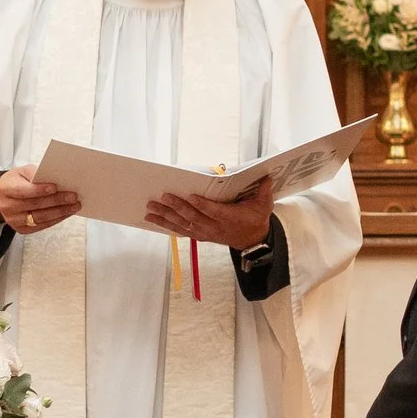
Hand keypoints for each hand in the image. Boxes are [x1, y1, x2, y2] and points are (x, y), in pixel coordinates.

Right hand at [0, 170, 78, 235]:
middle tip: (73, 197)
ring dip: (60, 212)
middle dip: (56, 201)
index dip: (40, 190)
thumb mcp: (22, 172)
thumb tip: (57, 180)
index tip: (55, 187)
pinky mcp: (22, 229)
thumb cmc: (16, 181)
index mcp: (6, 189)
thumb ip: (36, 174)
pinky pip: (42, 225)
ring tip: (74, 206)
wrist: (2, 197)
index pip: (24, 191)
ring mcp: (14, 220)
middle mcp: (8, 207)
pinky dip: (56, 219)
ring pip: (40, 218)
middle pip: (35, 205)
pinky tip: (66, 213)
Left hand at [147, 173, 275, 251]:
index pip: (213, 211)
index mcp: (230, 218)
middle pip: (193, 218)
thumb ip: (264, 192)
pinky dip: (166, 226)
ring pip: (182, 225)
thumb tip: (266, 177)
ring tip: (150, 209)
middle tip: (163, 197)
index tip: (190, 196)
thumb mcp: (264, 205)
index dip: (201, 205)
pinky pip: (181, 231)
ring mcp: (205, 233)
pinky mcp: (200, 235)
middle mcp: (215, 227)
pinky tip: (154, 220)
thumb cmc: (255, 218)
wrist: (252, 240)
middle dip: (176, 207)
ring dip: (165, 217)